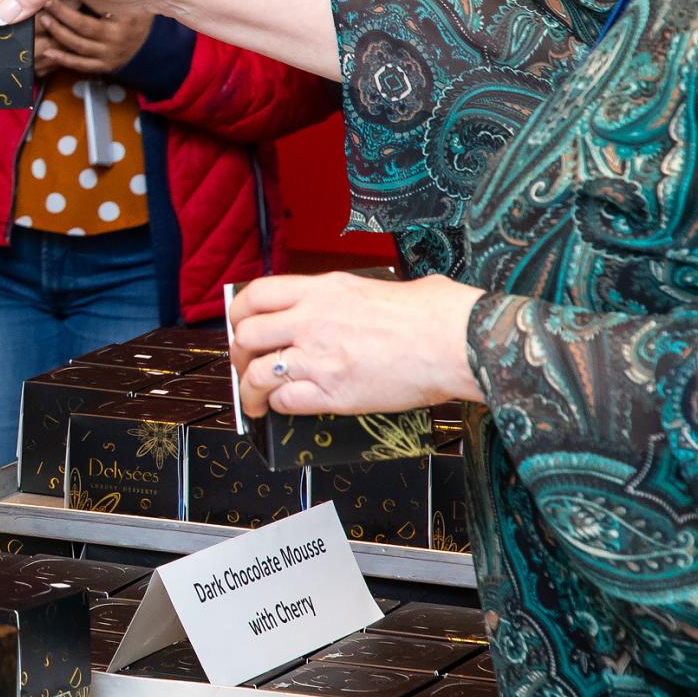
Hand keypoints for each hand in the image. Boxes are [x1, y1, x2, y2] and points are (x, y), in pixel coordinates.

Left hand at [33, 0, 152, 76]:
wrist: (155, 6)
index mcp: (127, 15)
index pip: (94, 4)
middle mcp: (123, 36)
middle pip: (84, 27)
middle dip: (61, 14)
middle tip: (44, 2)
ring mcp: (116, 52)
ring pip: (79, 45)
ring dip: (58, 32)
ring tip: (43, 19)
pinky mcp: (109, 64)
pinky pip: (83, 65)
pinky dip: (64, 59)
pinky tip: (48, 52)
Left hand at [228, 273, 486, 418]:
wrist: (459, 342)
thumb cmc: (434, 314)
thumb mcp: (378, 288)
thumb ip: (348, 297)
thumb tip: (348, 302)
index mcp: (323, 290)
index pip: (257, 294)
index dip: (239, 312)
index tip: (239, 324)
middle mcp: (312, 320)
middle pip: (247, 335)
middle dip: (238, 354)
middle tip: (243, 364)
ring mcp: (320, 357)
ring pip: (257, 373)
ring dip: (248, 391)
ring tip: (253, 401)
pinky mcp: (335, 393)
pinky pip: (286, 401)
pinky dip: (278, 406)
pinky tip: (283, 408)